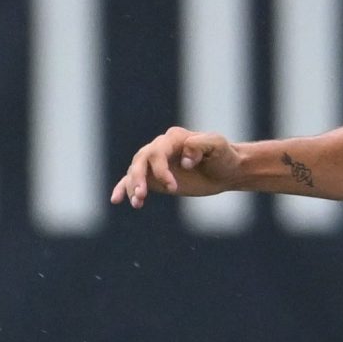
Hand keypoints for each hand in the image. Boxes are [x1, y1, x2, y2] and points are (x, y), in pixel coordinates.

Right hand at [110, 127, 242, 208]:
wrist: (226, 170)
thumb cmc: (223, 156)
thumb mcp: (218, 146)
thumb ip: (202, 145)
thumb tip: (184, 160)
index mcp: (174, 138)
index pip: (158, 152)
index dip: (160, 170)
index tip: (172, 188)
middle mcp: (160, 147)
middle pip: (140, 160)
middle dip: (138, 178)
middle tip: (141, 195)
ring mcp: (155, 163)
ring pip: (135, 171)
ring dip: (132, 187)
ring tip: (137, 203)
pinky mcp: (153, 177)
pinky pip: (132, 181)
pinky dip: (123, 189)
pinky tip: (116, 200)